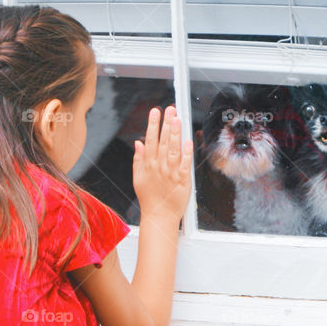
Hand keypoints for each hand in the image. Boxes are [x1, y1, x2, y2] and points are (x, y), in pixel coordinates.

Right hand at [132, 106, 192, 226]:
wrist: (159, 216)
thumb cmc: (150, 198)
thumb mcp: (138, 178)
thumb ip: (138, 159)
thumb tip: (138, 143)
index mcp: (148, 165)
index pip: (150, 140)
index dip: (152, 124)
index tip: (155, 112)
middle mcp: (159, 166)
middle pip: (163, 141)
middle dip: (166, 123)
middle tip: (170, 109)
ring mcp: (171, 173)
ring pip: (173, 149)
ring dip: (175, 134)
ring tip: (177, 119)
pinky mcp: (182, 180)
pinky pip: (185, 164)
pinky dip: (187, 153)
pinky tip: (188, 141)